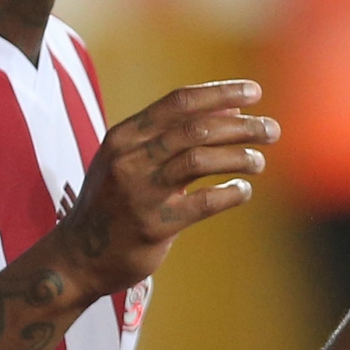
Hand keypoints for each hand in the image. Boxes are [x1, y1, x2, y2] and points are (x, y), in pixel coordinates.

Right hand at [53, 79, 277, 299]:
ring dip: (240, 157)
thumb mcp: (128, 159)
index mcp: (125, 136)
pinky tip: (243, 190)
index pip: (179, 102)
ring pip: (202, 159)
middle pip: (197, 128)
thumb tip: (231, 108)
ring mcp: (140, 192)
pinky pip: (206, 201)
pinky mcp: (154, 225)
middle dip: (242, 125)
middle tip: (272, 130)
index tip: (254, 92)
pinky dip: (232, 192)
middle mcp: (130, 159)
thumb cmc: (113, 201)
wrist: (78, 257)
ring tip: (259, 162)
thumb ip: (170, 134)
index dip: (221, 93)